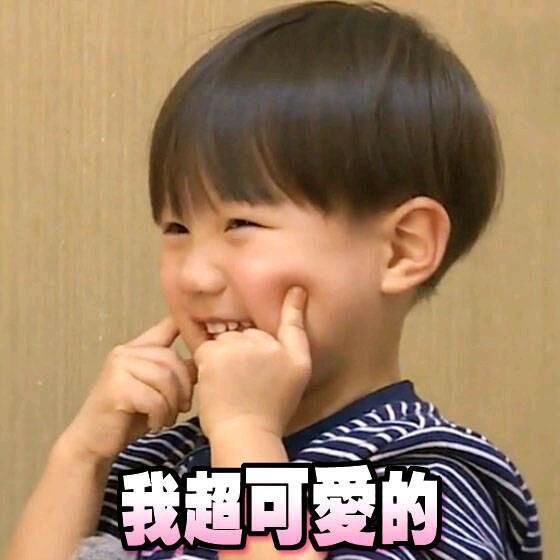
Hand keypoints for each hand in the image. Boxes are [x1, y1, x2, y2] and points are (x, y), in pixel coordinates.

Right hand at [60, 317, 196, 461]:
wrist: (93, 442)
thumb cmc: (128, 416)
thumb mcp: (157, 390)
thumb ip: (174, 372)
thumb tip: (204, 359)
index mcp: (137, 348)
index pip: (167, 326)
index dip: (186, 324)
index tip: (203, 332)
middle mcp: (125, 352)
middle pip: (172, 359)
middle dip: (184, 387)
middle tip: (182, 408)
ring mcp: (118, 367)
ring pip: (165, 378)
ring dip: (172, 404)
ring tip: (166, 418)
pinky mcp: (117, 388)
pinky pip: (154, 398)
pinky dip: (160, 415)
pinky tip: (155, 424)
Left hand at [192, 286, 311, 440]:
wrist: (246, 432)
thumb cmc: (274, 406)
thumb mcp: (298, 369)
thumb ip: (297, 330)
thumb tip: (297, 290)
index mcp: (286, 346)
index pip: (283, 321)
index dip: (284, 313)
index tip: (288, 301)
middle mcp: (262, 340)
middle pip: (247, 333)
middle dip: (244, 349)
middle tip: (248, 379)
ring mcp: (236, 346)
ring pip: (226, 339)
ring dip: (225, 356)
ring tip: (232, 383)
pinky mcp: (212, 355)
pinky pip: (207, 347)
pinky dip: (208, 362)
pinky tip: (217, 381)